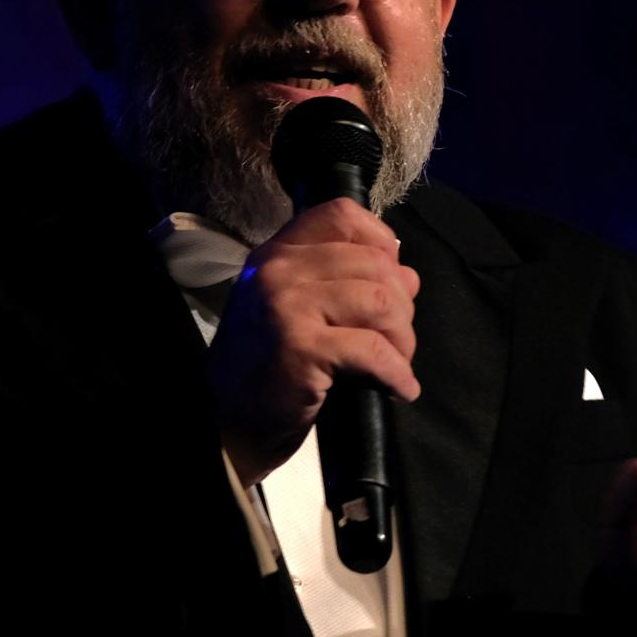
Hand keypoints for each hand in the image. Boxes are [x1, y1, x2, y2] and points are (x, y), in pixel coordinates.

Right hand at [207, 198, 421, 485]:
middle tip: (399, 339)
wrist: (227, 422)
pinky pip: (374, 351)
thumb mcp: (298, 308)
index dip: (380, 240)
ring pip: (381, 302)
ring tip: (398, 363)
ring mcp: (287, 306)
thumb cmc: (268, 367)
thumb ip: (345, 282)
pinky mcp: (301, 347)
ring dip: (403, 339)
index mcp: (276, 253)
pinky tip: (400, 389)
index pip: (340, 214)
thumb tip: (409, 275)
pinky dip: (397, 373)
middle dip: (402, 305)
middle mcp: (278, 270)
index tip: (393, 276)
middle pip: (374, 264)